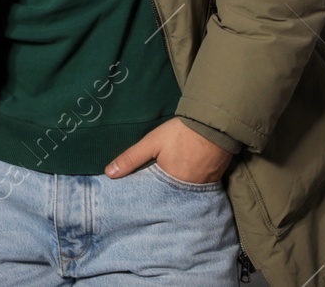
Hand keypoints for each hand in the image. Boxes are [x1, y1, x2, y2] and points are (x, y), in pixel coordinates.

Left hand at [105, 118, 232, 184]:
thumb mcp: (151, 143)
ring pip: (185, 192)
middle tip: (153, 190)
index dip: (147, 195)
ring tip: (167, 185)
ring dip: (177, 190)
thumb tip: (109, 174)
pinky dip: (191, 184)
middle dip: (162, 194)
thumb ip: (131, 158)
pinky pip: (199, 187)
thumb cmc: (180, 133)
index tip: (137, 199)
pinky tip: (186, 177)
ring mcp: (203, 186)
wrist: (213, 124)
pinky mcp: (215, 179)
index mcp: (170, 183)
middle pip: (171, 196)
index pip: (154, 196)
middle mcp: (188, 190)